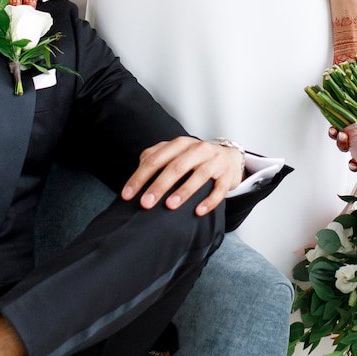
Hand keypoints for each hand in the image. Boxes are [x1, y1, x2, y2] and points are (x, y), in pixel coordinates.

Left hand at [121, 135, 243, 214]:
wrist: (229, 157)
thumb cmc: (194, 159)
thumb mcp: (175, 153)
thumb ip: (155, 159)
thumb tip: (136, 176)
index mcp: (179, 144)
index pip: (155, 159)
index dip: (139, 177)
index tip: (127, 195)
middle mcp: (197, 149)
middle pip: (175, 167)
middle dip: (159, 185)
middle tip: (145, 203)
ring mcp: (214, 161)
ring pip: (198, 176)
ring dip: (183, 191)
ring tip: (170, 206)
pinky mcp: (226, 175)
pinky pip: (219, 189)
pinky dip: (209, 201)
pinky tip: (198, 212)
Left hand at [325, 48, 356, 167]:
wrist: (352, 62)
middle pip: (353, 148)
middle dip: (350, 151)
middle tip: (350, 149)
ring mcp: (346, 120)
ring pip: (341, 139)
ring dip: (340, 141)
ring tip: (341, 134)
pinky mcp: (334, 114)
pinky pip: (331, 126)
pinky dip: (331, 129)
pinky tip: (333, 126)